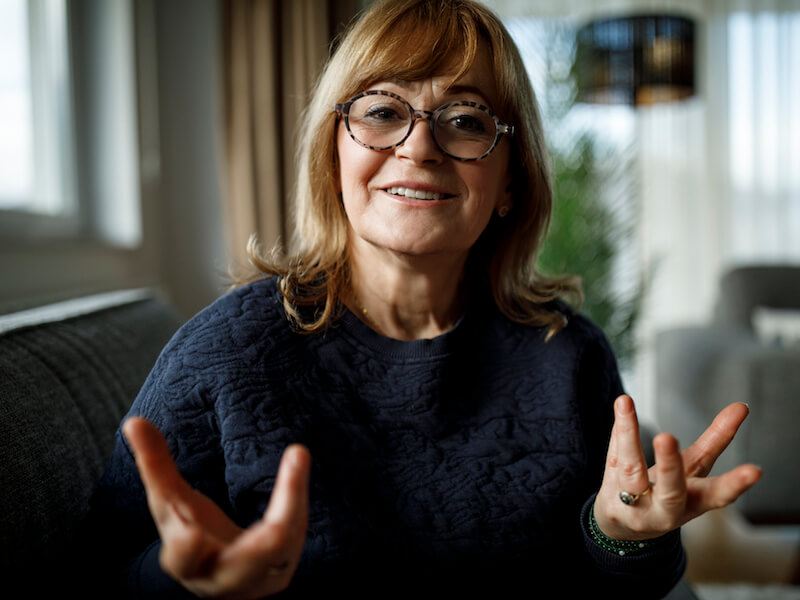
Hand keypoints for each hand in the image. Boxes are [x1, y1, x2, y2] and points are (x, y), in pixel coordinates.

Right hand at [123, 417, 310, 598]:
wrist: (222, 571)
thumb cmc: (190, 532)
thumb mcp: (171, 503)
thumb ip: (155, 466)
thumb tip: (134, 422)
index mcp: (188, 565)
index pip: (182, 562)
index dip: (186, 552)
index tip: (191, 533)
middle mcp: (225, 578)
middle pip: (245, 563)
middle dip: (264, 537)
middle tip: (278, 513)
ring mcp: (258, 579)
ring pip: (282, 541)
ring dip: (291, 497)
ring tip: (296, 454)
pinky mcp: (282, 569)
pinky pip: (296, 529)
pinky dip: (297, 495)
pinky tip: (297, 459)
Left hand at [593, 395, 761, 541]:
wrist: (623, 528)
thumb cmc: (665, 492)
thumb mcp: (693, 470)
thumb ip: (716, 440)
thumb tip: (742, 406)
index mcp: (693, 503)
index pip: (717, 496)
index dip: (735, 485)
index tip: (755, 471)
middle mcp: (665, 510)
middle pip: (670, 489)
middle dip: (669, 464)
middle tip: (666, 437)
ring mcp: (636, 508)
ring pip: (630, 470)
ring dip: (628, 437)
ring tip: (626, 403)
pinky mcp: (609, 501)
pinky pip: (611, 460)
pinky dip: (617, 434)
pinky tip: (622, 407)